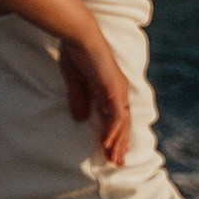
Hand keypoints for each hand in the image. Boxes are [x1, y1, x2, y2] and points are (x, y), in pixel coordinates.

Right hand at [58, 29, 132, 166]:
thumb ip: (79, 99)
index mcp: (111, 88)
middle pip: (123, 123)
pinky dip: (111, 131)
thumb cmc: (76, 53)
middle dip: (120, 144)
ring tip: (113, 159)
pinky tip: (105, 144)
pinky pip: (114, 116)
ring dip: (117, 142)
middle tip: (116, 162)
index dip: (115, 134)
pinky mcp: (111, 90)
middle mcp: (119, 91)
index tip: (110, 150)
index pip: (117, 117)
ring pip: (121, 123)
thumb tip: (81, 120)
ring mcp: (117, 91)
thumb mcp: (75, 82)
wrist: (79, 36)